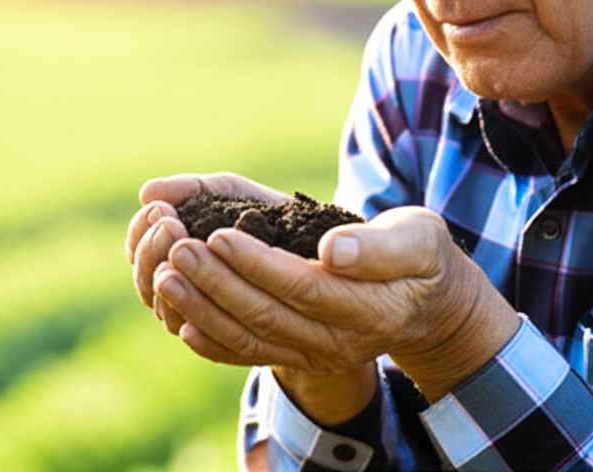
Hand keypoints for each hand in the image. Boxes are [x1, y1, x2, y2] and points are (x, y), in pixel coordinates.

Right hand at [125, 172, 289, 329]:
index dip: (142, 231)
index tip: (163, 211)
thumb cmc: (263, 213)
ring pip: (166, 312)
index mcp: (169, 251)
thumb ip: (190, 190)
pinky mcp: (229, 340)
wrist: (313, 246)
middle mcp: (177, 287)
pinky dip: (196, 321)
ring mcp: (198, 316)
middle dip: (152, 252)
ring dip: (170, 284)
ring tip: (185, 253)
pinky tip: (200, 300)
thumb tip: (146, 192)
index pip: (137, 248)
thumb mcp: (228, 193)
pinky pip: (205, 342)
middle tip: (172, 226)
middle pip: (146, 281)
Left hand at [155, 206, 520, 402]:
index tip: (217, 235)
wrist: (427, 303)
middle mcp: (340, 342)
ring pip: (251, 339)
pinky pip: (250, 357)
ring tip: (165, 277)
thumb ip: (379, 246)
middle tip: (177, 249)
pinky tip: (181, 323)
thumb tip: (333, 252)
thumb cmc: (419, 256)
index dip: (257, 265)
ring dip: (204, 310)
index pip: (302, 287)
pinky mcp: (300, 357)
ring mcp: (317, 355)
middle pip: (267, 316)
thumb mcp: (417, 238)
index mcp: (370, 307)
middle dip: (217, 283)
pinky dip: (214, 344)